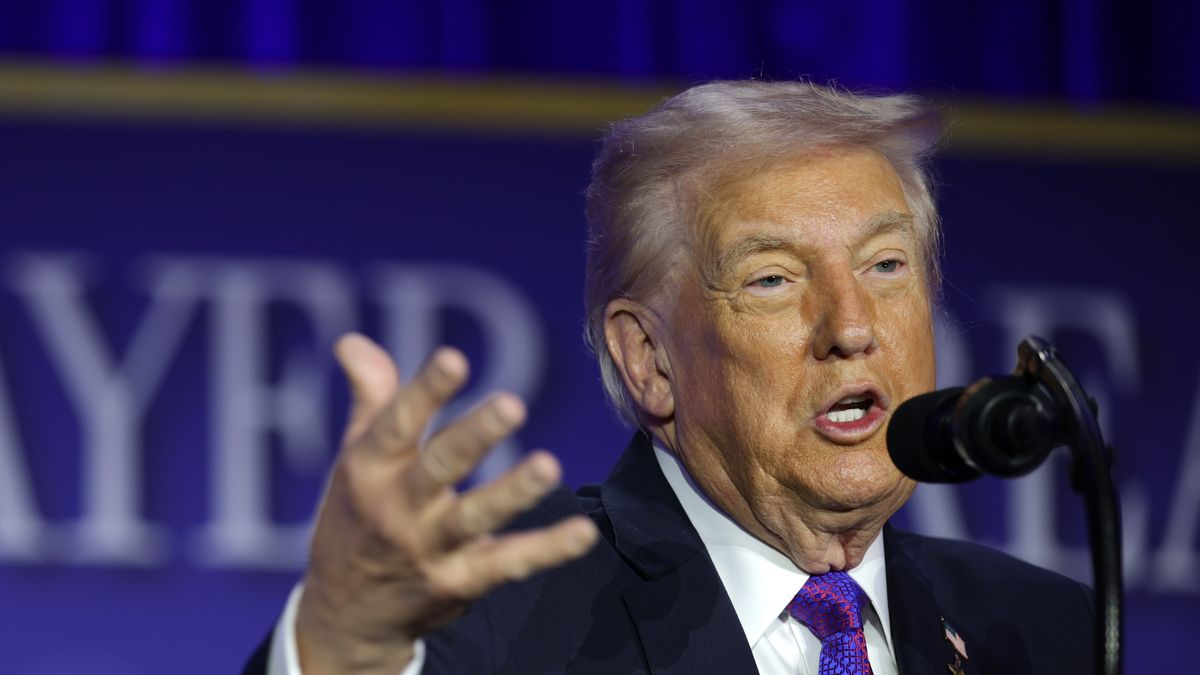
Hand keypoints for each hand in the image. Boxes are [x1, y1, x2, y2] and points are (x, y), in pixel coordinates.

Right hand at [294, 333, 598, 673]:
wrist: (343, 615)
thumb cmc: (357, 516)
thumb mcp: (356, 456)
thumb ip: (371, 397)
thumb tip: (352, 340)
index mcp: (370, 467)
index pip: (397, 423)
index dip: (425, 390)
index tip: (454, 359)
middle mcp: (397, 507)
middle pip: (439, 467)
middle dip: (474, 437)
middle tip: (512, 404)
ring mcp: (428, 548)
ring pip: (474, 517)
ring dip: (512, 492)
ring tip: (548, 466)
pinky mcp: (458, 583)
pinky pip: (507, 565)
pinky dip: (546, 550)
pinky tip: (583, 533)